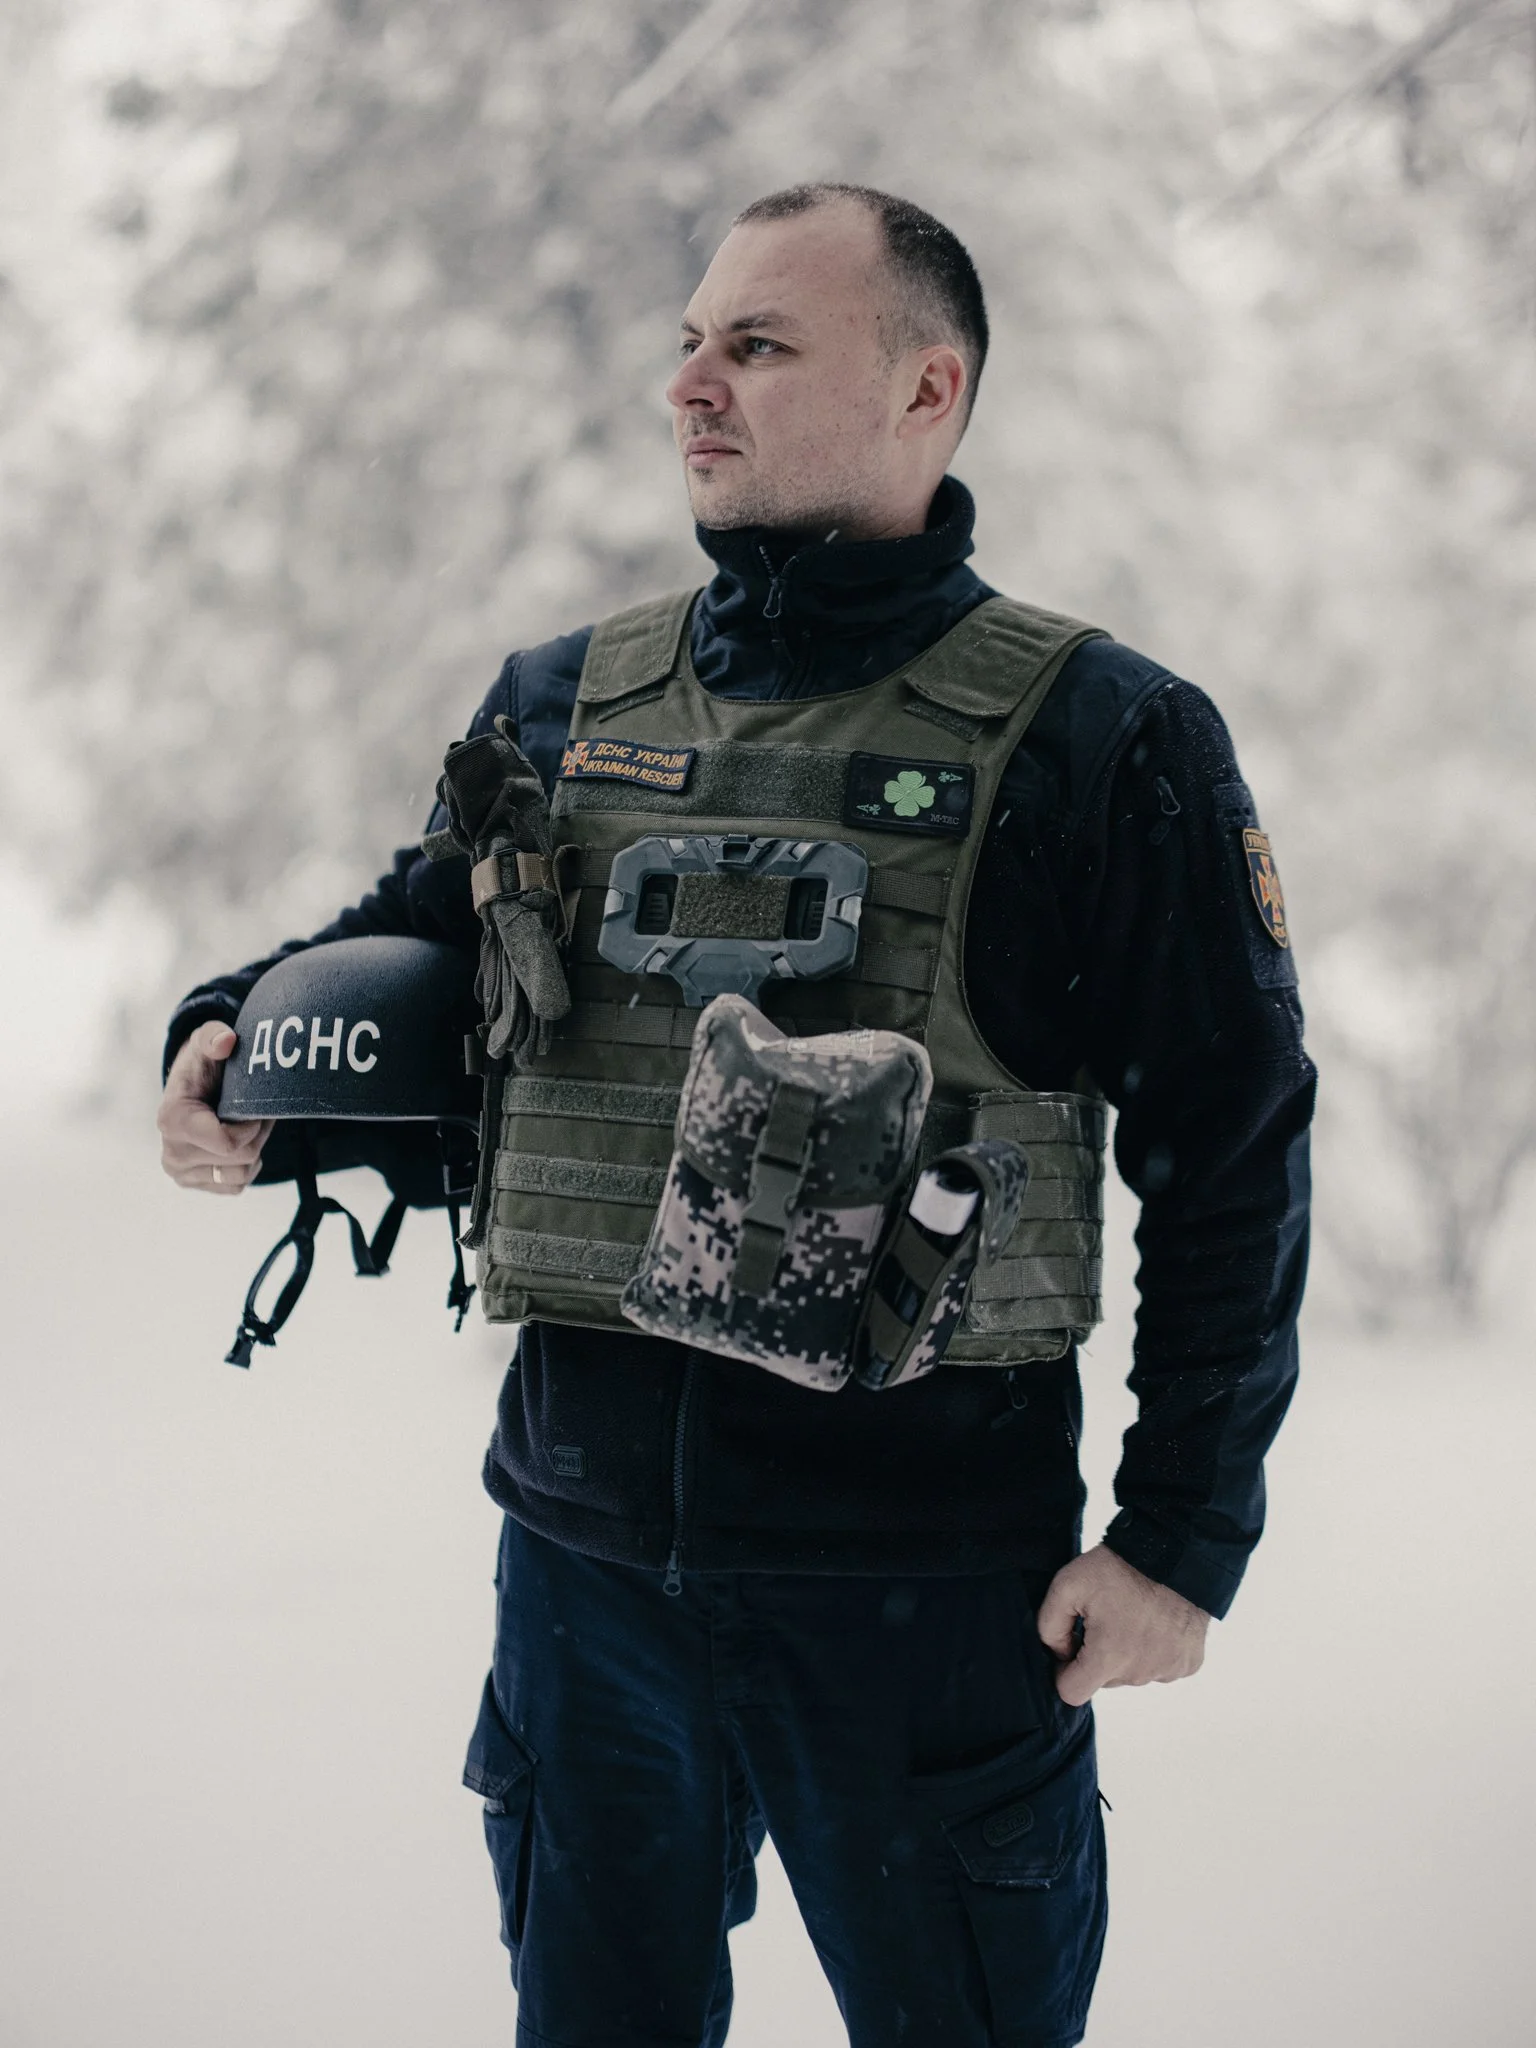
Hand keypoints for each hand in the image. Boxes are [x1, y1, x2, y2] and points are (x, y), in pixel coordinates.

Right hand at [157, 1021, 272, 1194]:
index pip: (226, 1142)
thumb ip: (214, 1036)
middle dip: (256, 1133)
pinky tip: (236, 1145)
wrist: (192, 1090)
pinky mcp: (194, 1184)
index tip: (250, 1108)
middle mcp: (172, 1153)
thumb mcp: (206, 1041)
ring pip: (241, 1174)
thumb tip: (226, 1040)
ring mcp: (181, 1173)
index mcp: (172, 1120)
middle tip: (253, 1113)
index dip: (250, 1126)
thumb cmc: (202, 1065)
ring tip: (245, 1126)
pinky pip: (236, 1186)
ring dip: (254, 1150)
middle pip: (240, 1157)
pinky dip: (245, 1166)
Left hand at [1037, 1543, 1209, 1706]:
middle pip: (1105, 1680)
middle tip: (1104, 1618)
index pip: (1072, 1693)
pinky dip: (1154, 1651)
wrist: (1175, 1553)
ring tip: (1131, 1615)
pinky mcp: (1189, 1663)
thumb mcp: (1067, 1584)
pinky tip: (1154, 1622)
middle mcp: (1141, 1672)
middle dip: (1097, 1656)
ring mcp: (1168, 1669)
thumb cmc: (1120, 1567)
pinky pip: (1161, 1667)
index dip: (1063, 1672)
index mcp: (1109, 1657)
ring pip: (1133, 1673)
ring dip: (1127, 1654)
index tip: (1071, 1646)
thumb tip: (1061, 1653)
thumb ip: (1049, 1626)